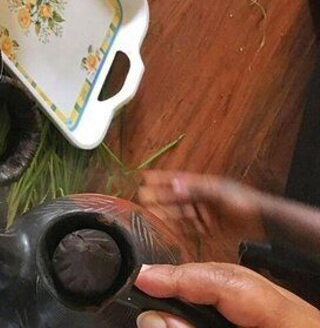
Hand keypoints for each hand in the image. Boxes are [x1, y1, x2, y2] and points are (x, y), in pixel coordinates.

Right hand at [135, 263, 319, 327]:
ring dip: (198, 290)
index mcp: (298, 323)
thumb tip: (154, 318)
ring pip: (241, 289)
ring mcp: (295, 319)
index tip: (146, 279)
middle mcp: (301, 316)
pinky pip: (248, 306)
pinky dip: (216, 304)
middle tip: (148, 284)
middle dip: (187, 279)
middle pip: (236, 278)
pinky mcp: (286, 322)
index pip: (234, 283)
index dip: (184, 277)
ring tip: (163, 293)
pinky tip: (191, 308)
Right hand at [138, 172, 264, 259]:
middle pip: (175, 197)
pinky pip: (188, 227)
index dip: (161, 178)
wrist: (264, 222)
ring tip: (148, 210)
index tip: (144, 176)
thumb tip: (175, 185)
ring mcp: (204, 213)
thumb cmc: (244, 203)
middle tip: (141, 195)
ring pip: (180, 212)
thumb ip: (197, 190)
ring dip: (165, 212)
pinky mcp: (208, 228)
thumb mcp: (219, 194)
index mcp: (203, 185)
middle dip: (158, 196)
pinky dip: (177, 226)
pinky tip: (166, 226)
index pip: (177, 180)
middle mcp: (201, 198)